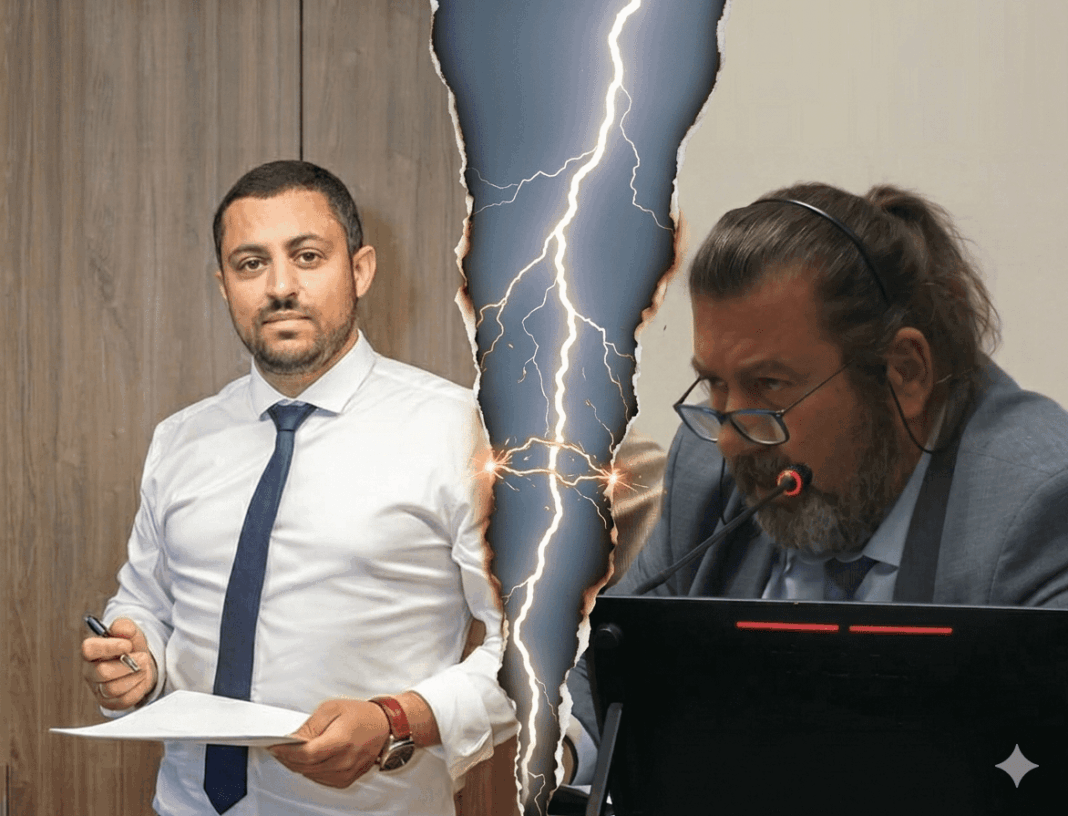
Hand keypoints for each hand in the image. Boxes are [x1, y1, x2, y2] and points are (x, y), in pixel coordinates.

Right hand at [80, 617, 157, 709]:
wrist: (141, 663)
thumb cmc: (131, 647)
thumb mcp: (130, 631)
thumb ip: (125, 626)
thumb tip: (122, 629)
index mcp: (91, 651)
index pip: (88, 649)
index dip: (108, 647)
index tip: (127, 645)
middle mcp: (90, 671)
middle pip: (102, 672)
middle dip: (128, 664)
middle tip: (143, 657)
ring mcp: (98, 689)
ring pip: (112, 689)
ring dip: (134, 677)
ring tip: (142, 667)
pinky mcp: (109, 702)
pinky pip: (123, 700)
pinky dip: (138, 689)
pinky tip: (140, 679)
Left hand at [269, 699, 390, 787]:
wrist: (383, 725)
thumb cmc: (359, 714)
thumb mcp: (331, 708)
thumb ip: (310, 726)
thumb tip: (292, 739)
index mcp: (341, 741)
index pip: (306, 754)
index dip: (286, 752)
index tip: (274, 746)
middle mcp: (344, 760)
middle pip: (305, 767)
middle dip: (287, 758)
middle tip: (278, 748)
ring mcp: (346, 772)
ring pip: (311, 775)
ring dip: (297, 765)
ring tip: (291, 753)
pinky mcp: (346, 779)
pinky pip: (321, 779)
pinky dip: (310, 771)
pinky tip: (308, 760)